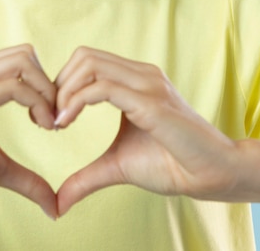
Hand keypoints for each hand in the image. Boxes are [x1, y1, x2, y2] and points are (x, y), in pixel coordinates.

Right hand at [0, 45, 56, 216]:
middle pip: (27, 53)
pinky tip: (40, 125)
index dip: (44, 83)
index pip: (22, 57)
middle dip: (49, 84)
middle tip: (52, 120)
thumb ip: (25, 178)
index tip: (50, 118)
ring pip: (23, 62)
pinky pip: (13, 86)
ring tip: (47, 124)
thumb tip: (54, 205)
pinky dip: (37, 102)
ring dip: (46, 91)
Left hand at [54, 47, 237, 215]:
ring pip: (90, 64)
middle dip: (58, 84)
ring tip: (58, 122)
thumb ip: (87, 176)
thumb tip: (57, 203)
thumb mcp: (117, 165)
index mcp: (134, 79)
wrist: (209, 175)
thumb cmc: (170, 164)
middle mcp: (140, 74)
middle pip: (84, 55)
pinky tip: (66, 123)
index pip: (87, 60)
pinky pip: (103, 87)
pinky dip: (76, 101)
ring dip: (64, 91)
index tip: (52, 117)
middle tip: (50, 118)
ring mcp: (147, 83)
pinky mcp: (150, 101)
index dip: (62, 83)